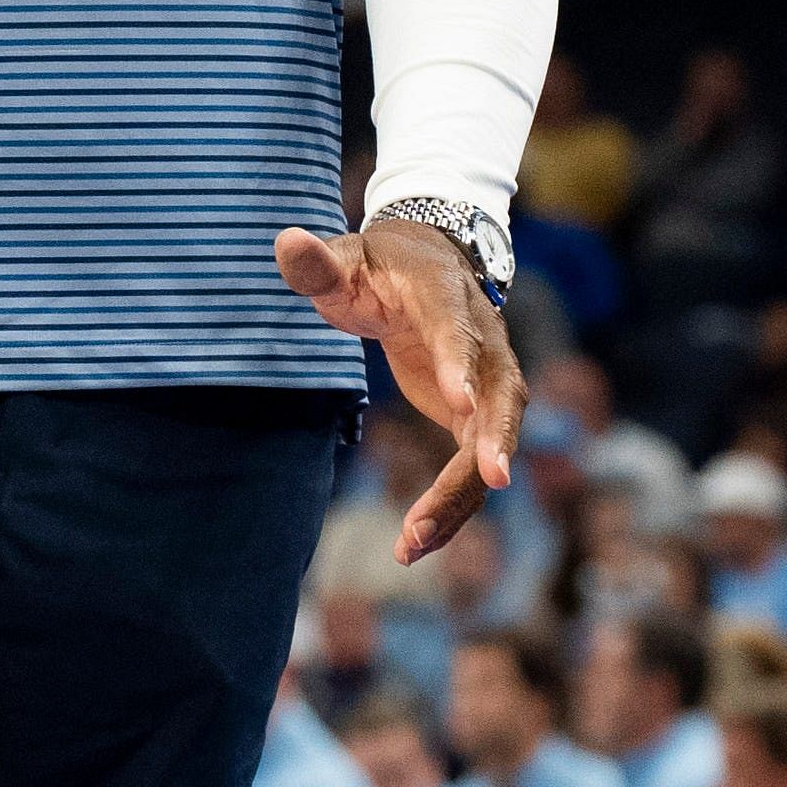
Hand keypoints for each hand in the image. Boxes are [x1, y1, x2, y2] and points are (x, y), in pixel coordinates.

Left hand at [275, 217, 523, 561]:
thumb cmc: (377, 266)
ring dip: (462, 494)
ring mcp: (490, 380)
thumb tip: (287, 242)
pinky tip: (415, 544)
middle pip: (499, 396)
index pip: (456, 331)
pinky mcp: (480, 415)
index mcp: (445, 296)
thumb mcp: (344, 260)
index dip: (460, 364)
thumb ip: (317, 263)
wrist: (429, 265)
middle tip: (491, 482)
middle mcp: (483, 340)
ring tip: (414, 542)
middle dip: (494, 440)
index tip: (460, 401)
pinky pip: (475, 467)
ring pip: (492, 443)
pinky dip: (452, 506)